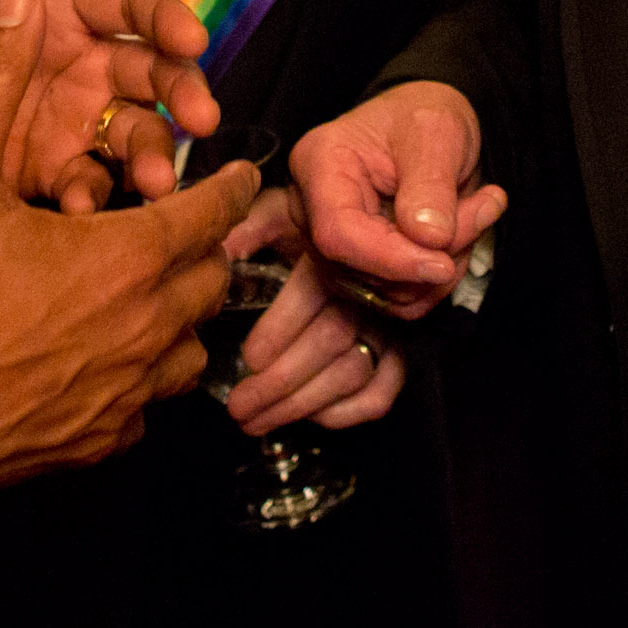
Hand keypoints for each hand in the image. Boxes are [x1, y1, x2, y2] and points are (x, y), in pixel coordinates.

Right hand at [0, 0, 261, 496]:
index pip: (210, 212)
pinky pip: (145, 409)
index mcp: (124, 258)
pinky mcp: (95, 441)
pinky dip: (140, 382)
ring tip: (153, 297)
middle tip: (189, 230)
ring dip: (179, 318)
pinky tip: (108, 366)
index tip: (242, 177)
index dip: (229, 187)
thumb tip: (18, 10)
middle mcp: (141, 329)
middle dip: (205, 250)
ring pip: (187, 351)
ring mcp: (123, 393)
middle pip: (210, 282)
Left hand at [0, 0, 219, 202]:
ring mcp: (61, 120)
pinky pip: (87, 182)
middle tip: (201, 120)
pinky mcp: (41, 170)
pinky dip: (96, 197)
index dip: (167, 19)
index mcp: (54, 10)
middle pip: (152, 73)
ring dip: (153, 153)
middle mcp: (72, 64)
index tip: (192, 38)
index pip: (129, 7)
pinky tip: (84, 210)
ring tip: (153, 182)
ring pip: (133, 132)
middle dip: (186, 93)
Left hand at [218, 186, 408, 435]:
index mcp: (339, 254)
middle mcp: (371, 288)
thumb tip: (223, 250)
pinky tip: (312, 418)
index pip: (313, 293)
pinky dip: (348, 411)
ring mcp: (391, 323)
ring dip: (303, 404)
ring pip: (352, 371)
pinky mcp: (404, 350)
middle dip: (280, 381)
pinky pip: (384, 391)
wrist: (387, 213)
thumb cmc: (326, 209)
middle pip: (330, 340)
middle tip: (239, 407)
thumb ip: (257, 224)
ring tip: (258, 421)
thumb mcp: (286, 206)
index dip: (280, 327)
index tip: (249, 357)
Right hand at [289, 80, 502, 317]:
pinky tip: (460, 235)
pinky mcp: (360, 267)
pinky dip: (440, 278)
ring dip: (445, 265)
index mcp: (320, 165)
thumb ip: (431, 182)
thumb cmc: (423, 114)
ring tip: (476, 213)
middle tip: (485, 207)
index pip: (338, 234)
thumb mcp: (436, 130)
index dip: (391, 259)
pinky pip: (402, 298)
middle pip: (364, 270)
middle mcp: (315, 210)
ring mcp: (335, 244)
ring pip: (389, 293)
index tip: (443, 263)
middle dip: (433, 255)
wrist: (428, 126)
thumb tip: (429, 237)